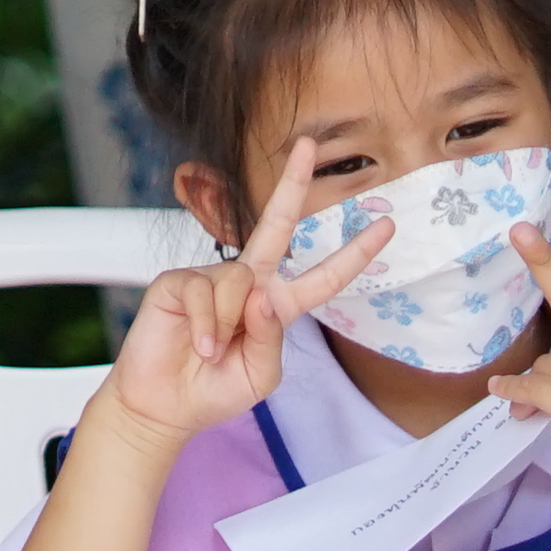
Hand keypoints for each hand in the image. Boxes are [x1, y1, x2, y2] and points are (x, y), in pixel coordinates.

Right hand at [98, 144, 384, 452]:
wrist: (163, 405)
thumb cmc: (214, 391)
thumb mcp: (260, 375)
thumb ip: (270, 336)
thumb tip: (260, 292)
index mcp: (276, 307)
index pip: (323, 277)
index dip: (354, 254)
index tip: (387, 227)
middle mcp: (248, 284)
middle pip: (276, 225)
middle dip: (291, 184)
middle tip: (307, 144)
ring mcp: (212, 279)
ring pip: (241, 281)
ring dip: (230, 323)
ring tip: (212, 351)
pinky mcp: (178, 281)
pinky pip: (206, 292)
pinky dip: (206, 325)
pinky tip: (198, 344)